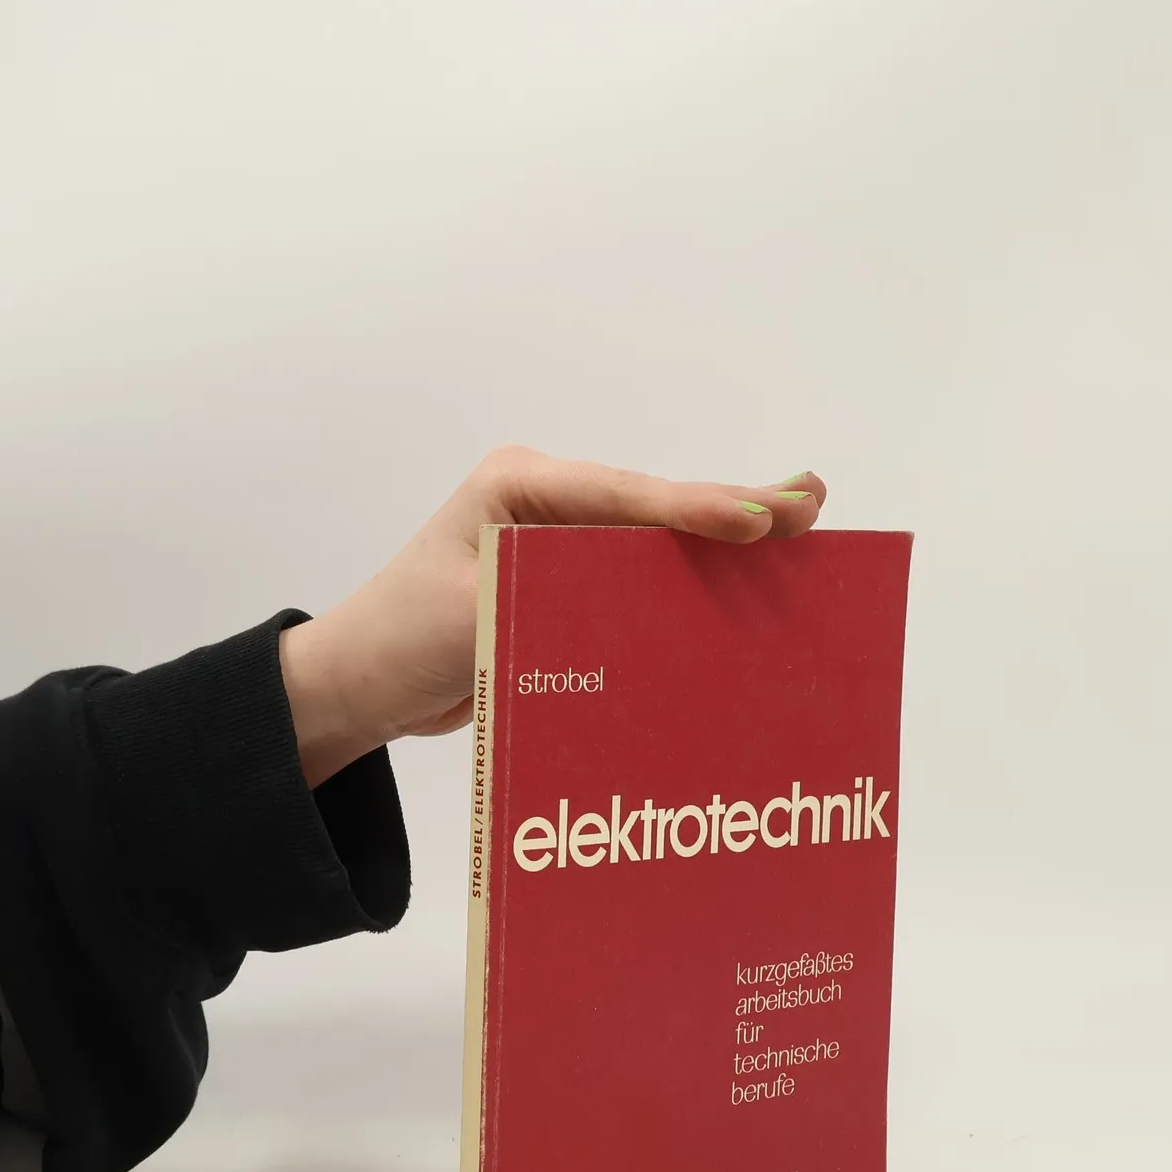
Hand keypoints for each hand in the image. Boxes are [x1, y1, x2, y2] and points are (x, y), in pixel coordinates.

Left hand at [278, 447, 826, 785]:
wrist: (360, 684)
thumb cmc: (401, 639)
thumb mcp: (476, 614)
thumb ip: (556, 600)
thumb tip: (650, 603)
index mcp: (519, 486)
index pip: (622, 494)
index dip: (693, 508)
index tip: (756, 519)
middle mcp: (547, 504)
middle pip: (653, 509)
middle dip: (731, 510)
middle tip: (811, 505)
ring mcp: (561, 544)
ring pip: (657, 543)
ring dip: (724, 544)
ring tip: (801, 530)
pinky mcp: (570, 590)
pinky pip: (641, 583)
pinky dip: (692, 585)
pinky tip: (746, 588)